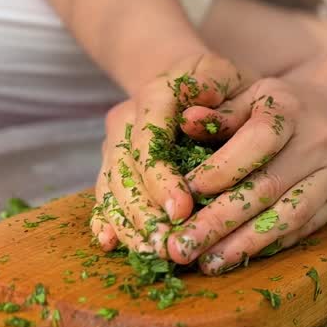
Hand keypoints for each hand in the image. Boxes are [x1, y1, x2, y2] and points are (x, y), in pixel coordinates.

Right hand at [90, 54, 250, 257]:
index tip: (183, 210)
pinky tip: (113, 244)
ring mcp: (115, 143)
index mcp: (153, 96)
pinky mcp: (112, 164)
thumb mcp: (223, 72)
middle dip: (144, 211)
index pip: (149, 142)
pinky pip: (104, 194)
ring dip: (129, 223)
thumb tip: (196, 114)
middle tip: (167, 244)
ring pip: (111, 187)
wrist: (187, 77)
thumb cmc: (218, 82)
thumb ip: (213, 84)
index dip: (162, 179)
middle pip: (125, 171)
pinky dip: (107, 219)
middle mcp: (125, 120)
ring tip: (151, 253)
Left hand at [165, 76, 326, 273]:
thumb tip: (183, 123)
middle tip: (180, 246)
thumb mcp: (252, 95)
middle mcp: (318, 143)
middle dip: (219, 221)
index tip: (183, 195)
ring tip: (206, 264)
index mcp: (291, 109)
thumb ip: (219, 113)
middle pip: (268, 187)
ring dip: (244, 244)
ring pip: (288, 217)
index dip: (220, 170)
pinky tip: (237, 257)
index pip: (257, 142)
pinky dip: (267, 246)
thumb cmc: (283, 104)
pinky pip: (301, 229)